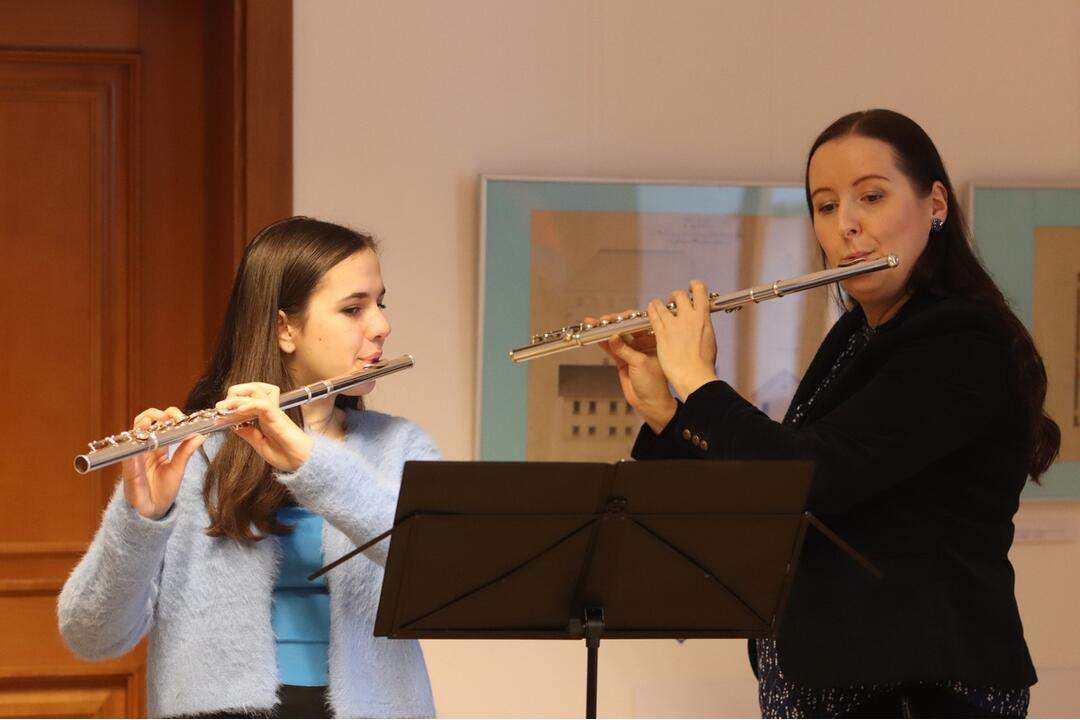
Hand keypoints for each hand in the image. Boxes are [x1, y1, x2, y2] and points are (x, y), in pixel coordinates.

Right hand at [122, 407, 204, 519]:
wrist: (153, 510)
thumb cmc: (164, 490)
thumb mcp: (178, 469)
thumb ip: (186, 451)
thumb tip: (201, 434)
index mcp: (159, 447)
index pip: (161, 423)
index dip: (169, 415)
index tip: (181, 417)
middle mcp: (146, 447)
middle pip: (145, 420)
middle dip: (157, 413)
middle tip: (170, 416)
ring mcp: (135, 455)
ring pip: (134, 430)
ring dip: (144, 421)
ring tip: (156, 419)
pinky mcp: (128, 466)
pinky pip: (129, 450)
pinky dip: (135, 440)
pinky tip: (143, 434)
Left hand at [215, 383, 312, 471]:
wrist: (302, 463)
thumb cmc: (286, 455)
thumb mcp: (260, 444)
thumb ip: (249, 433)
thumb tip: (235, 426)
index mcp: (264, 416)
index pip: (249, 397)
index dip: (232, 401)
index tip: (219, 413)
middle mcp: (269, 410)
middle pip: (252, 387)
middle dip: (234, 392)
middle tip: (221, 406)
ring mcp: (274, 412)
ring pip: (256, 391)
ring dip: (237, 397)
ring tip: (224, 407)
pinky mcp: (278, 417)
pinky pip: (263, 404)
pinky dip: (248, 405)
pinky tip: (238, 412)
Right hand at [591, 310, 676, 433]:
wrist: (649, 403)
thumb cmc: (654, 384)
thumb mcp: (640, 363)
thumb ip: (625, 350)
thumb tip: (612, 337)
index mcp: (654, 341)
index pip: (640, 324)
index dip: (629, 318)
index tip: (618, 316)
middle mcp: (644, 344)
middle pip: (627, 329)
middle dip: (614, 323)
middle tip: (603, 320)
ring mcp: (632, 352)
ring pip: (618, 338)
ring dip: (606, 332)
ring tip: (593, 325)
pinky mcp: (623, 360)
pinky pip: (612, 349)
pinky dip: (604, 343)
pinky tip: (596, 337)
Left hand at [649, 280, 718, 399]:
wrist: (693, 375)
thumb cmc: (704, 363)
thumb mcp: (709, 339)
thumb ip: (703, 326)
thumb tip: (701, 322)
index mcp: (703, 317)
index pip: (699, 291)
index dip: (695, 286)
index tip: (692, 287)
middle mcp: (688, 317)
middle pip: (679, 295)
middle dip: (676, 296)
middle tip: (674, 301)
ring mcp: (673, 324)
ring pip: (663, 304)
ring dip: (660, 303)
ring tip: (657, 304)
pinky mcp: (661, 334)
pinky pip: (654, 316)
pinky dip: (652, 310)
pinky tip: (651, 308)